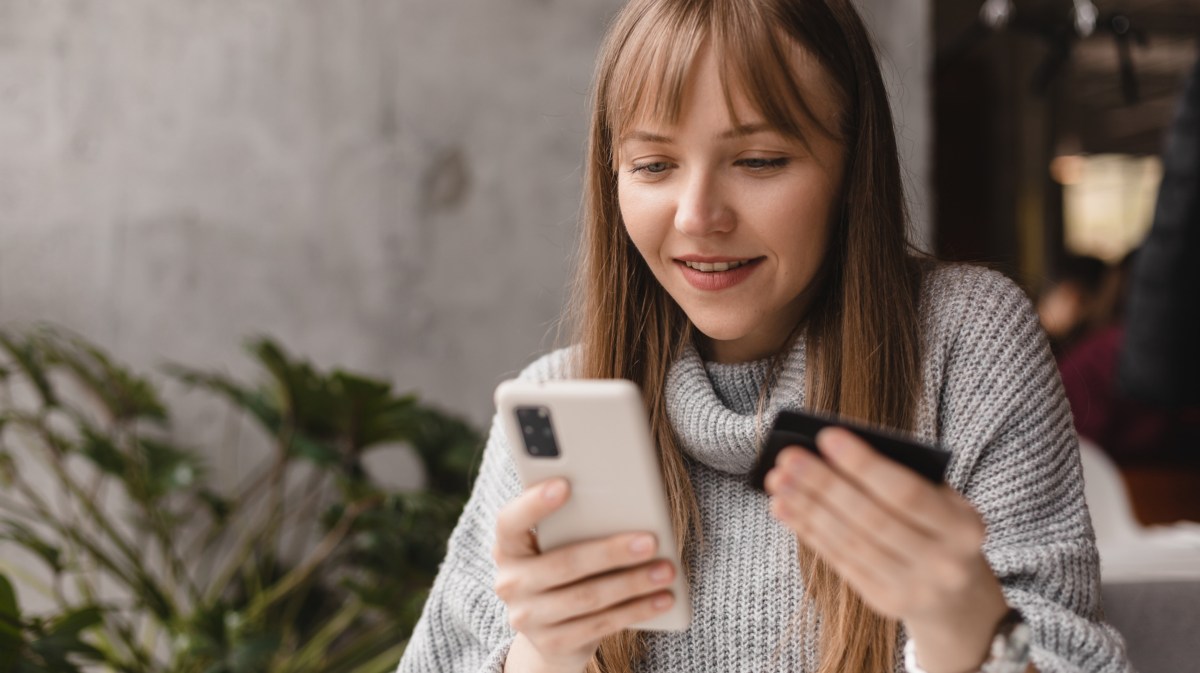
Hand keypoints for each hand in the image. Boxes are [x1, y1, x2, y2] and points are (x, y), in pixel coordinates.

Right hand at [494, 478, 677, 672]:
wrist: (550, 632)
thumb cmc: (562, 570)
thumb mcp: (556, 547)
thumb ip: (573, 526)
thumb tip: (625, 504)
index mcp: (507, 548)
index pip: (510, 522)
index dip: (534, 504)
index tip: (565, 485)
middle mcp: (510, 583)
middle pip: (564, 563)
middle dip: (611, 552)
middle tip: (651, 541)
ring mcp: (527, 617)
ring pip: (587, 597)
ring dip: (632, 583)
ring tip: (666, 571)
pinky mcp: (552, 643)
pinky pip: (600, 625)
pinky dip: (636, 611)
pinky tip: (662, 599)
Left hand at [764, 428, 1008, 672]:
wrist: (959, 596)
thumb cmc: (938, 526)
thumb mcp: (939, 500)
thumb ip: (900, 475)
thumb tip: (831, 450)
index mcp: (964, 527)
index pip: (907, 492)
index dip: (864, 464)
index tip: (826, 436)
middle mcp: (943, 563)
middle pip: (871, 519)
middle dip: (824, 484)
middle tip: (788, 457)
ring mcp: (914, 589)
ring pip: (849, 542)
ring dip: (807, 507)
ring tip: (778, 480)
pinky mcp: (885, 603)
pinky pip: (840, 561)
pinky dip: (808, 530)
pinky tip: (785, 507)